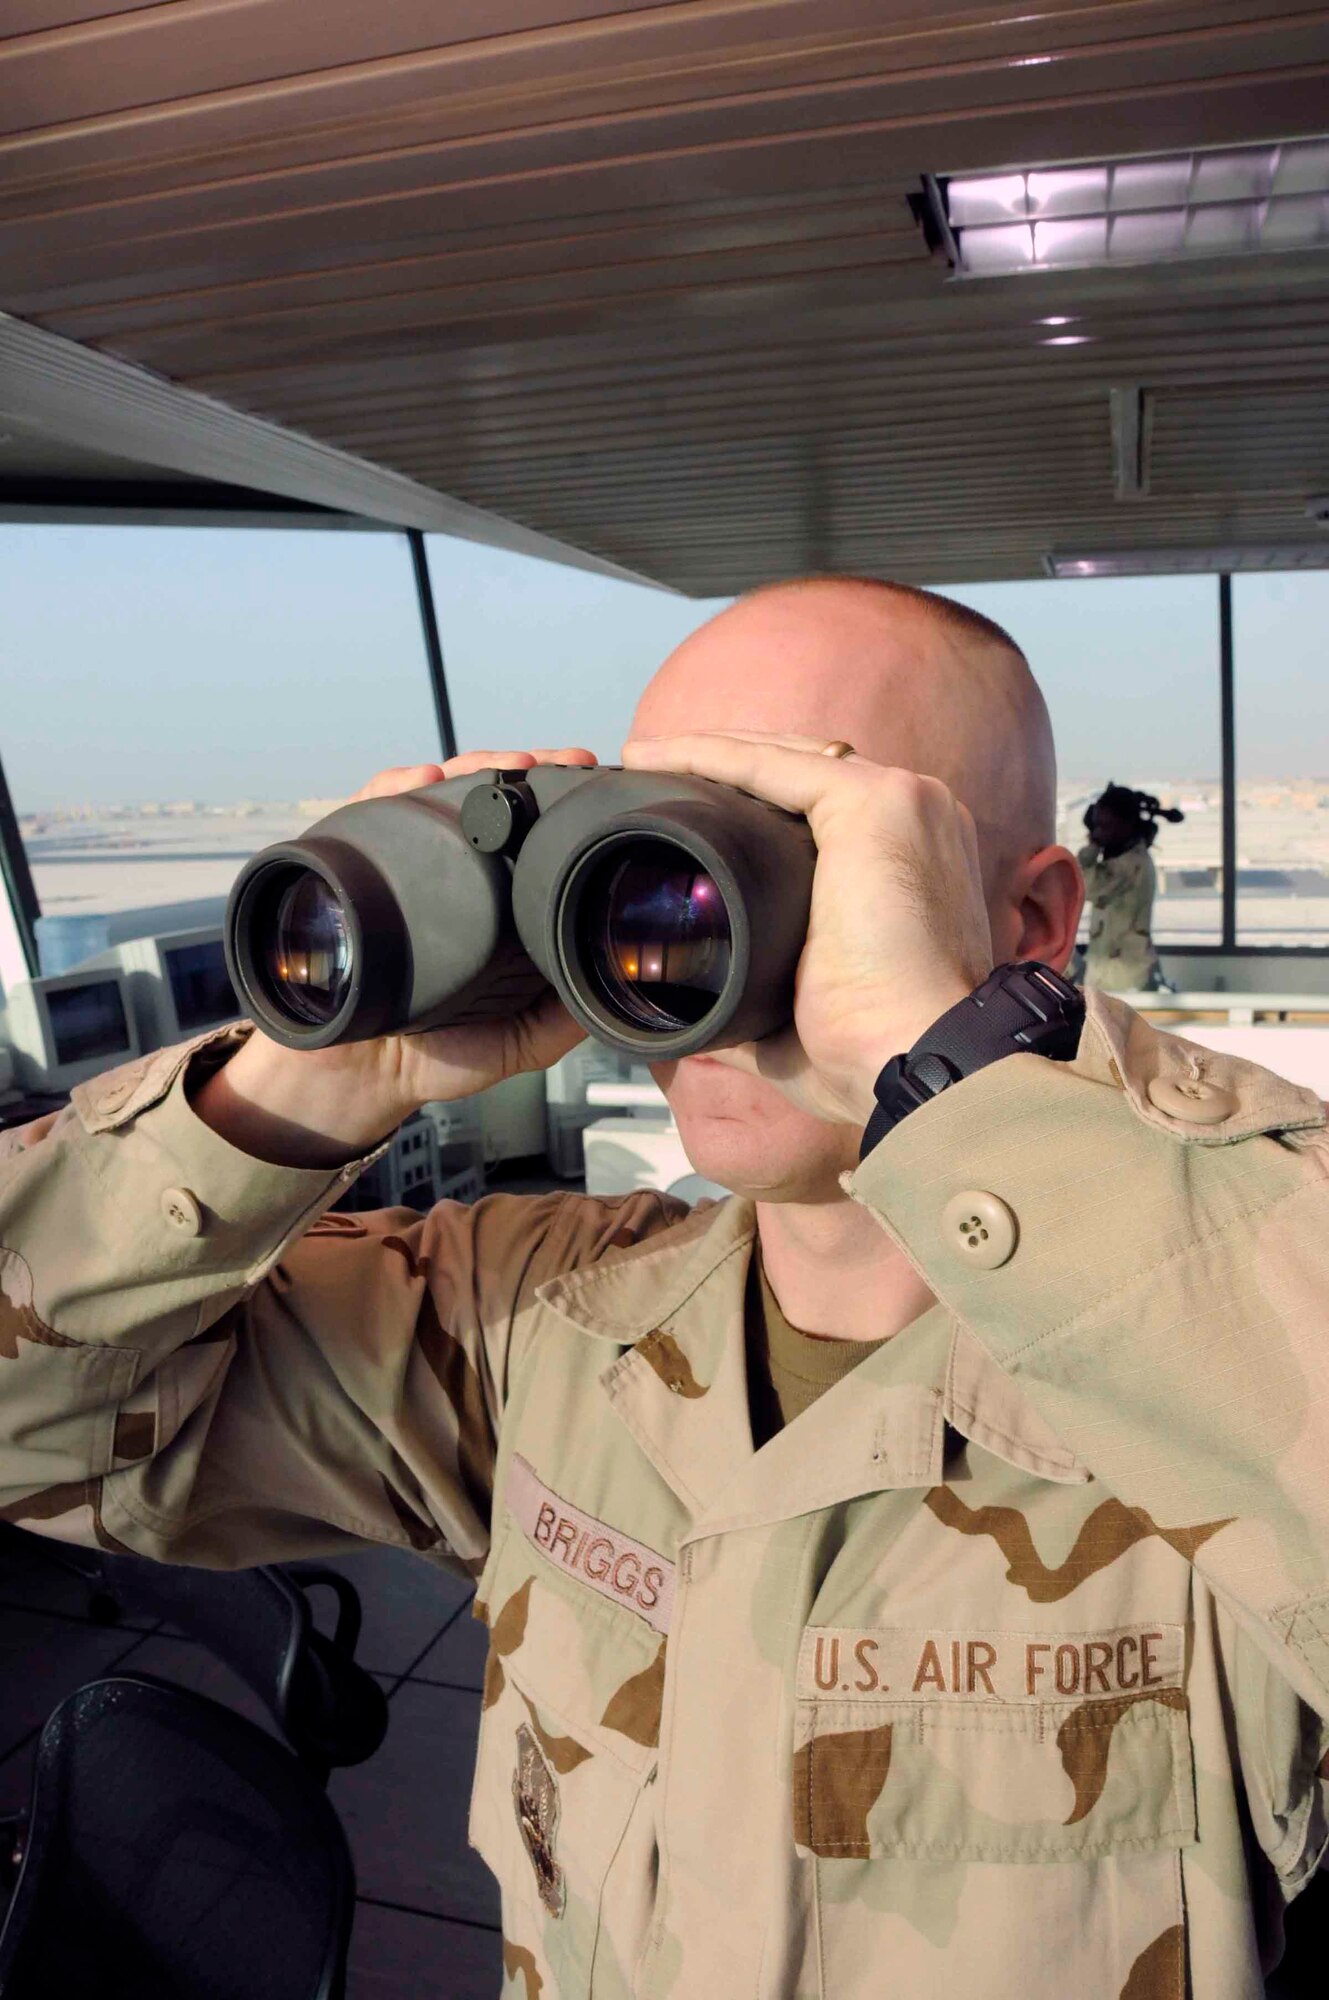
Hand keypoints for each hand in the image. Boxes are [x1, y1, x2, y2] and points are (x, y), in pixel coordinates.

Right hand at [195, 749, 595, 1166]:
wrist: (361, 1078)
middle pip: (483, 801)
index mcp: (494, 904)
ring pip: (433, 795)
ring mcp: (399, 868)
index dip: (557, 803)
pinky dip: (394, 786)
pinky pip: (368, 812)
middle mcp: (449, 876)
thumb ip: (568, 1015)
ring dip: (470, 769)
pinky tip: (422, 779)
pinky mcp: (351, 868)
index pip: (527, 834)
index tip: (589, 780)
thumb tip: (616, 980)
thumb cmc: (439, 1056)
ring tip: (503, 765)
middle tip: (557, 761)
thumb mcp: (523, 1041)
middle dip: (521, 771)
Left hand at [621, 731, 992, 1126]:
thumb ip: (755, 1009)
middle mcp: (918, 821)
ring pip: (785, 758)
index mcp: (911, 863)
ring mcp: (903, 803)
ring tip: (644, 759)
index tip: (688, 818)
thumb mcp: (801, 1025)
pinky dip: (710, 756)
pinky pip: (773, 764)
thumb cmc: (876, 1060)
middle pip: (803, 774)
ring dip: (710, 754)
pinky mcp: (876, 802)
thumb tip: (700, 1025)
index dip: (753, 807)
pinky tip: (658, 758)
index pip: (821, 812)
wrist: (920, 1065)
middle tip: (653, 777)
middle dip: (726, 772)